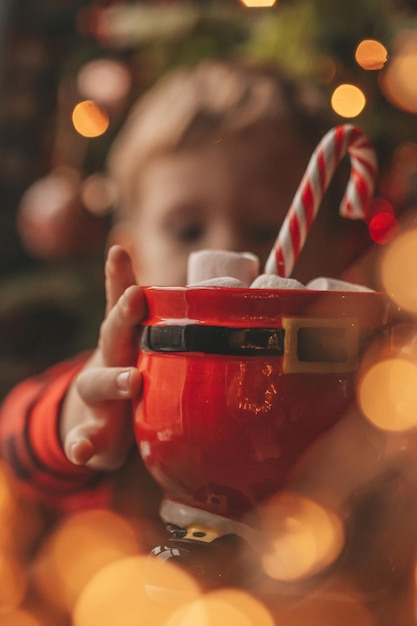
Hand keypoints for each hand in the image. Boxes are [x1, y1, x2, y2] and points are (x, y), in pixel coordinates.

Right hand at [60, 245, 144, 469]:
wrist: (95, 420)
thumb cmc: (122, 369)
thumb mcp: (127, 339)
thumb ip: (128, 301)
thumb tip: (125, 250)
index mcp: (122, 342)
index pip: (123, 309)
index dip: (123, 284)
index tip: (122, 256)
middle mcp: (106, 362)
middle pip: (112, 337)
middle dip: (123, 318)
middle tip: (135, 297)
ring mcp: (96, 398)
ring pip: (96, 385)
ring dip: (111, 381)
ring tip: (131, 380)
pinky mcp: (91, 433)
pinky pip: (82, 438)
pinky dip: (80, 445)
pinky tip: (80, 451)